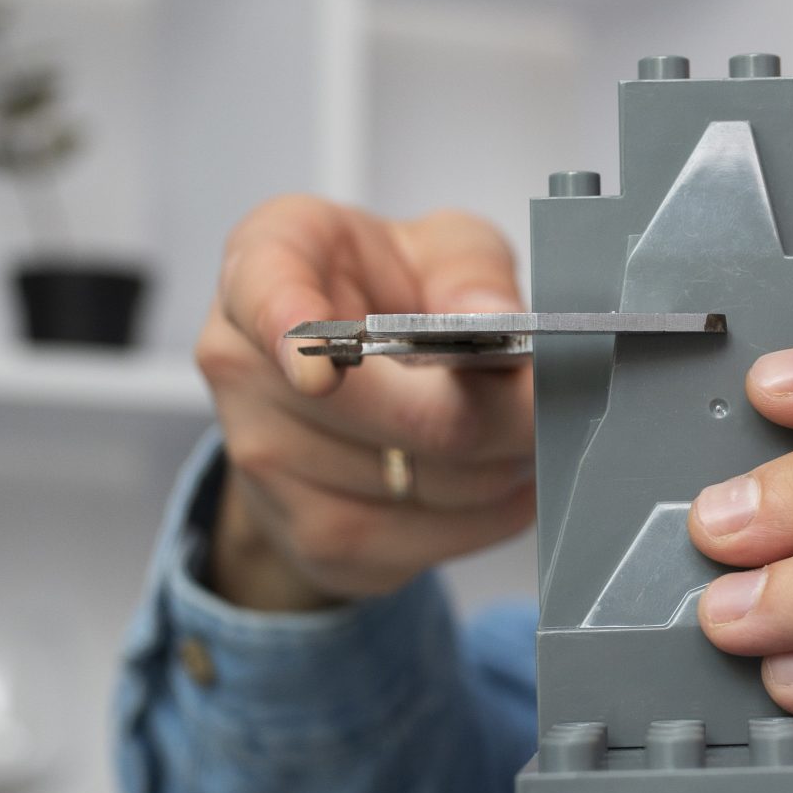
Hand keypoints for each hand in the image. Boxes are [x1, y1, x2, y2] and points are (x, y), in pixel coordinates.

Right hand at [196, 196, 536, 608]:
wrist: (346, 383)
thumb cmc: (393, 296)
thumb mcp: (441, 251)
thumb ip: (472, 271)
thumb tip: (496, 317)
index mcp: (266, 262)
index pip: (264, 293)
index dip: (288, 331)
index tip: (322, 371)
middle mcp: (243, 362)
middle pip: (394, 413)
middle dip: (498, 411)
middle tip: (549, 400)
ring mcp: (264, 459)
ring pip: (424, 485)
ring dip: (500, 465)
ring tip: (520, 432)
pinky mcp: (308, 536)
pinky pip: (426, 542)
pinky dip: (488, 515)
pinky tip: (504, 480)